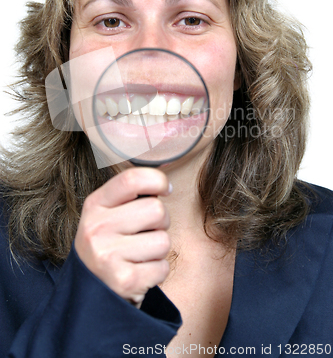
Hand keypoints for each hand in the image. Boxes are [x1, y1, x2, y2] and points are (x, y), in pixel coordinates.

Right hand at [74, 167, 170, 306]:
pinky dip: (157, 271)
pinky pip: (162, 267)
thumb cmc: (108, 245)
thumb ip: (133, 192)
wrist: (89, 293)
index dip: (157, 180)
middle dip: (161, 222)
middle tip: (147, 232)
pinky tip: (140, 272)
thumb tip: (168, 164)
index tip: (165, 189)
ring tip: (140, 254)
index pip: (132, 179)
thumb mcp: (108, 214)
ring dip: (159, 250)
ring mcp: (108, 255)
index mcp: (95, 205)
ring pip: (163, 240)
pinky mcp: (124, 280)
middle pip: (156, 210)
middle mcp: (97, 228)